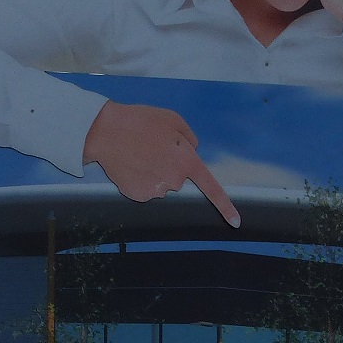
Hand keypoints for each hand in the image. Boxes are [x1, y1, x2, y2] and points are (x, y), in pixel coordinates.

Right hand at [81, 101, 239, 227]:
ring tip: (138, 154)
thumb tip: (193, 150)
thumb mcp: (172, 119)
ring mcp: (157, 191)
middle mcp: (175, 180)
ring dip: (153, 172)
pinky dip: (140, 180)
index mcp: (187, 161)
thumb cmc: (140, 121)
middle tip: (152, 148)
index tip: (236, 223)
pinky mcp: (139, 196)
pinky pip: (146, 190)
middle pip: (178, 179)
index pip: (211, 187)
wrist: (105, 132)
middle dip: (170, 166)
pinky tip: (130, 165)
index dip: (225, 206)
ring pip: (161, 185)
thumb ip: (189, 137)